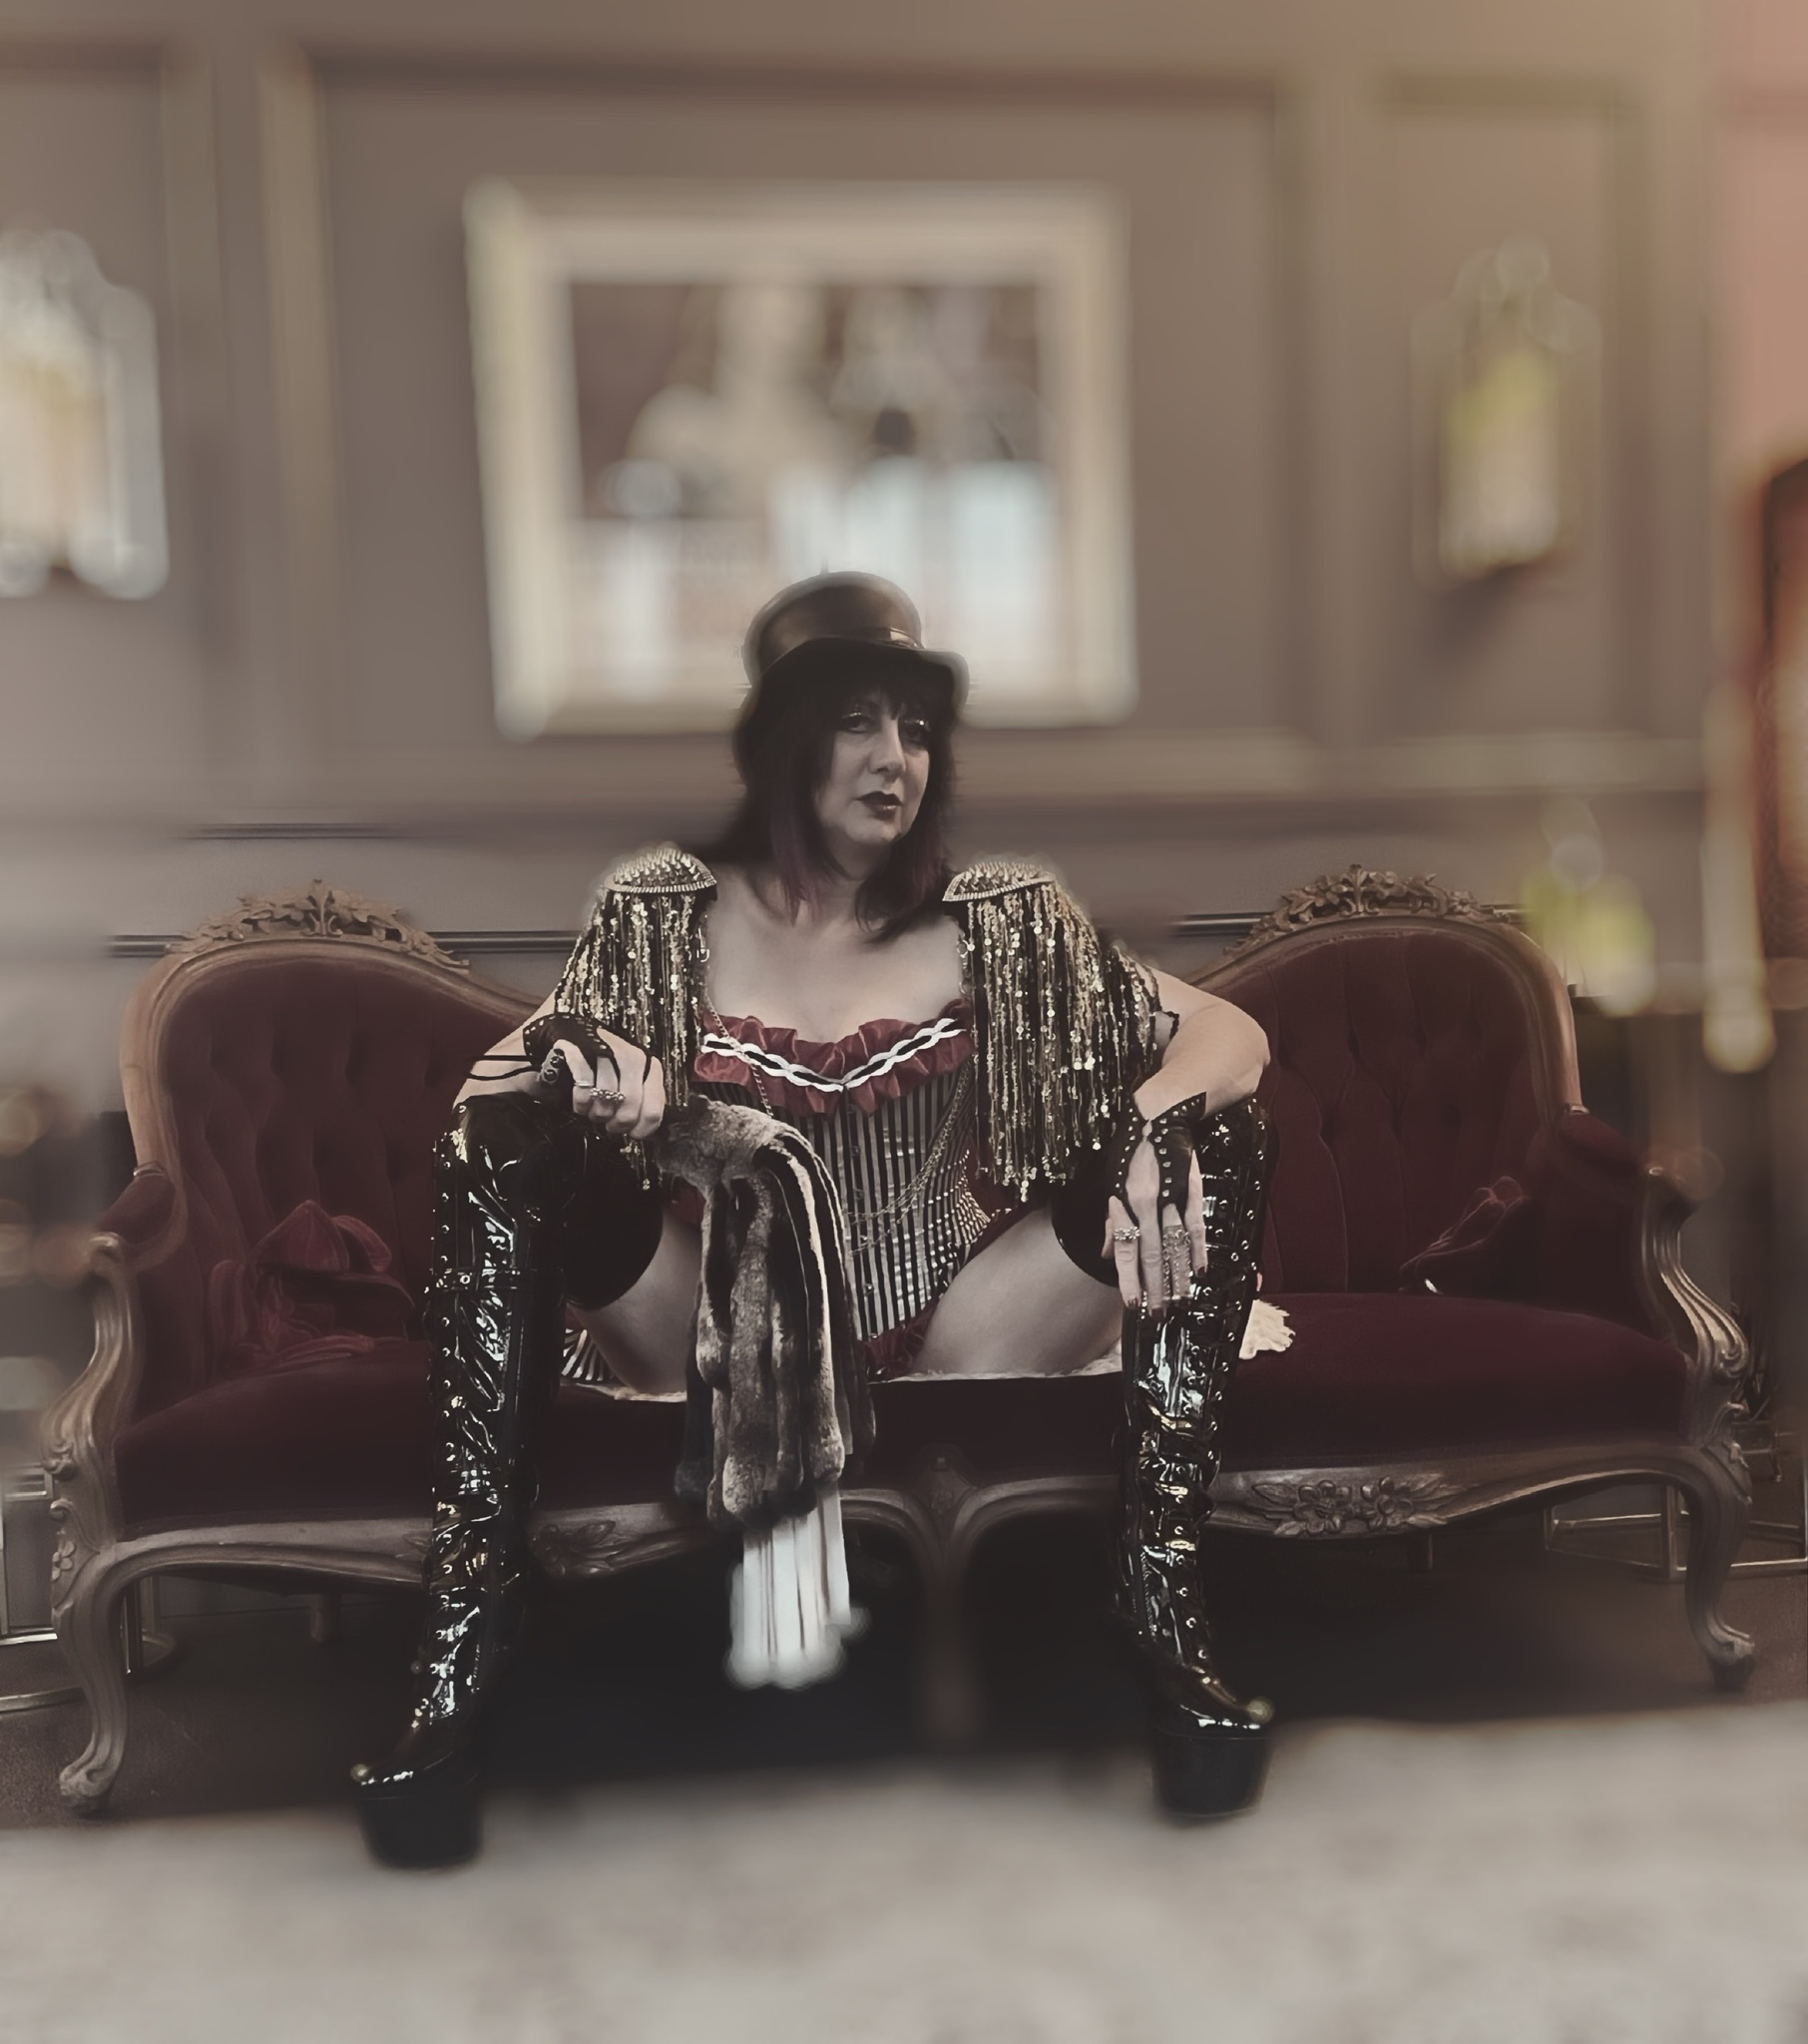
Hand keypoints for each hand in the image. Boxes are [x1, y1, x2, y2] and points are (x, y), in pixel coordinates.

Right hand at [548, 1033, 665, 1139]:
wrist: (577, 1031)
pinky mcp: (582, 1054)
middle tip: (609, 1122)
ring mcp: (607, 1054)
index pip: (653, 1110)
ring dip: (596, 1113)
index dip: (641, 1129)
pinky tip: (582, 1101)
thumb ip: (643, 1099)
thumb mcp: (632, 1077)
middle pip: (629, 1111)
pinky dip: (581, 1103)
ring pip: (606, 1103)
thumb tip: (642, 1129)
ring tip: (594, 1108)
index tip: (632, 1133)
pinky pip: (584, 1092)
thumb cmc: (607, 1062)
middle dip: (616, 1124)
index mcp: (649, 1066)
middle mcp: (632, 1058)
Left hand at [1104, 1130, 1208, 1312]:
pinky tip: (1199, 1272)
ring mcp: (1171, 1199)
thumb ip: (1112, 1221)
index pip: (1126, 1250)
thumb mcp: (1112, 1183)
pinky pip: (1195, 1227)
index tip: (1132, 1303)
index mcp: (1124, 1203)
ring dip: (1177, 1277)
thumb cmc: (1130, 1150)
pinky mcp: (1192, 1191)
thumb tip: (1108, 1252)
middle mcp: (1147, 1204)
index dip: (1129, 1279)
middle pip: (1151, 1255)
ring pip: (1175, 1246)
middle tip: (1158, 1314)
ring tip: (1179, 1301)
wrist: (1158, 1116)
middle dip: (1155, 1288)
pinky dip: (1197, 1251)